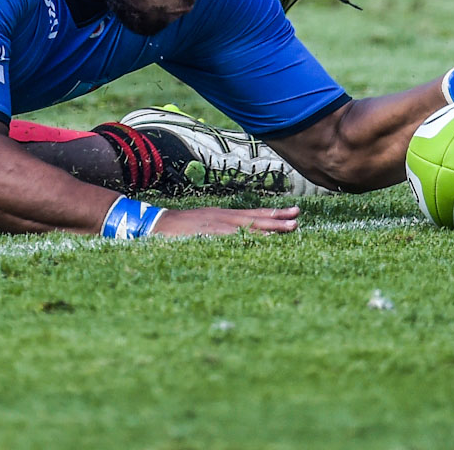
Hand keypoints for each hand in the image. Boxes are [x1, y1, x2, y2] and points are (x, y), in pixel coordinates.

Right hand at [152, 205, 299, 236]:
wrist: (155, 224)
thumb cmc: (179, 228)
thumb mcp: (204, 223)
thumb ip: (222, 229)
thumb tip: (241, 236)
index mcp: (223, 215)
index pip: (254, 213)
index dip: (274, 214)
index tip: (294, 213)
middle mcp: (223, 217)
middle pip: (256, 217)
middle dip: (278, 219)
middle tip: (298, 220)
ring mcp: (216, 225)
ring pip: (249, 226)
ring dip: (271, 228)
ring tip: (291, 228)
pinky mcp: (208, 233)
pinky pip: (233, 237)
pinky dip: (248, 237)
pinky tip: (262, 240)